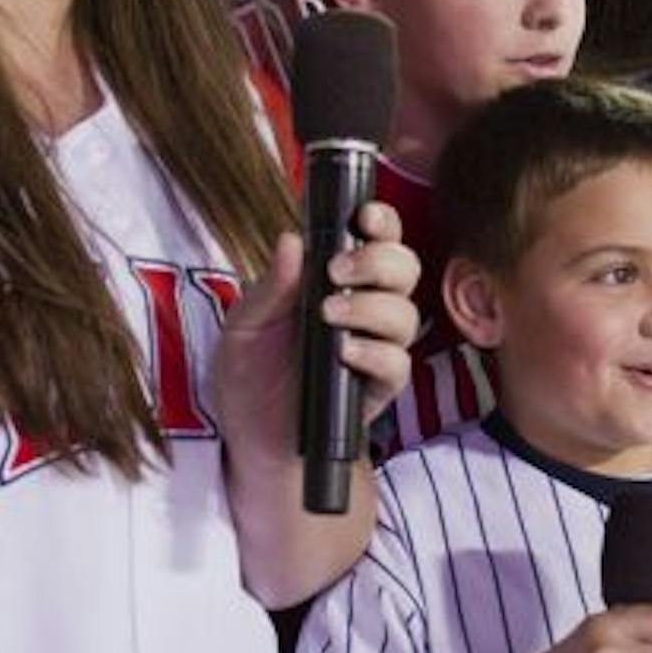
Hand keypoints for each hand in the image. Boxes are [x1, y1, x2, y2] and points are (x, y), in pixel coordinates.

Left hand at [211, 204, 422, 466]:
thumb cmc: (250, 373)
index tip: (364, 217)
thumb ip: (272, 286)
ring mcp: (376, 346)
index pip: (377, 238)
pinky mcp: (379, 387)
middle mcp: (365, 307)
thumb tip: (292, 240)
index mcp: (337, 279)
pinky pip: (398, 363)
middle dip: (380, 260)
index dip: (382, 221)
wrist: (251, 435)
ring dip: (372, 307)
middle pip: (405, 267)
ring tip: (329, 315)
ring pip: (405, 313)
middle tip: (338, 271)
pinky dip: (375, 354)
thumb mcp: (245, 324)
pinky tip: (345, 354)